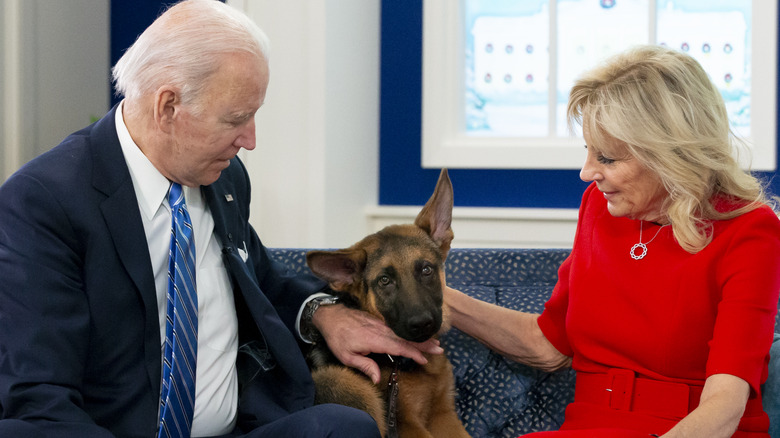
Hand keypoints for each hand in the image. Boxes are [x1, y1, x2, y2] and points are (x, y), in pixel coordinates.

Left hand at [312, 304, 443, 383]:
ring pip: (404, 333)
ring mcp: (381, 325)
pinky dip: (410, 333)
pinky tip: (417, 337)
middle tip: (439, 349)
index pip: (398, 347)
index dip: (412, 353)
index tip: (424, 358)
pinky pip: (398, 329)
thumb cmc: (337, 338)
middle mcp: (380, 331)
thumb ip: (364, 366)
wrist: (331, 316)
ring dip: (420, 338)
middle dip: (423, 343)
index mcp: (374, 340)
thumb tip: (377, 379)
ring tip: (435, 343)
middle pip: (406, 338)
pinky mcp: (380, 322)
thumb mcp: (346, 356)